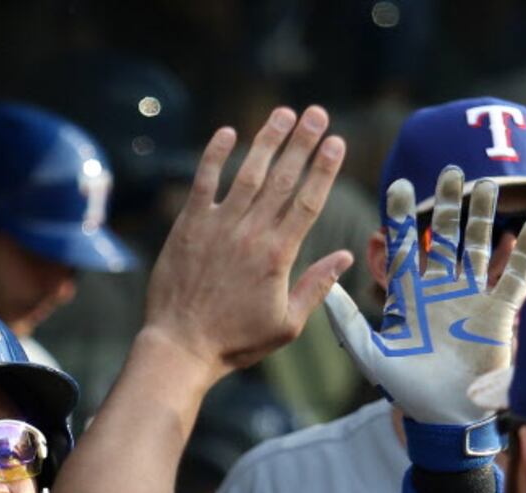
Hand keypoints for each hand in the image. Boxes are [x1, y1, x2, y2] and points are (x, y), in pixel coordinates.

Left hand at [139, 106, 353, 380]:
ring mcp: (217, 226)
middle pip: (283, 179)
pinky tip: (227, 133)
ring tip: (283, 113)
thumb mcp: (286, 324)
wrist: (180, 346)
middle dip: (303, 143)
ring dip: (267, 141)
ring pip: (247, 173)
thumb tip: (345, 257)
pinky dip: (214, 156)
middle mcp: (250, 233)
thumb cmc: (235, 342)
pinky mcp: (188, 227)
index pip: (308, 201)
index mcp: (278, 255)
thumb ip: (316, 286)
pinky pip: (203, 183)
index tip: (337, 141)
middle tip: (318, 112)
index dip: (324, 168)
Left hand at [323, 167, 525, 424]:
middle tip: (450, 171)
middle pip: (444, 236)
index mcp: (408, 294)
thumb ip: (348, 321)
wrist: (443, 415)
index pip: (402, 246)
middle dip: (447, 205)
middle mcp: (440, 288)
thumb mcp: (370, 353)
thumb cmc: (404, 389)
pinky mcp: (498, 313)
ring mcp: (471, 297)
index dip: (400, 217)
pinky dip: (524, 253)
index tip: (397, 185)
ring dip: (483, 218)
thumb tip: (325, 290)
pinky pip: (513, 277)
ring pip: (479, 247)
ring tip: (488, 185)